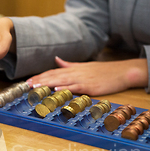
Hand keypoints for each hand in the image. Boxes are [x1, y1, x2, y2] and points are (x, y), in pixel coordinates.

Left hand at [26, 57, 148, 95]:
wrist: (122, 72)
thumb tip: (57, 59)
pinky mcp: (90, 86)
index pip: (53, 72)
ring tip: (36, 87)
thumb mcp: (84, 66)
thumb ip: (69, 64)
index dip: (40, 76)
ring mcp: (82, 79)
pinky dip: (65, 88)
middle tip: (26, 85)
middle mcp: (76, 73)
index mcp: (74, 69)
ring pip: (62, 81)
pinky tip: (57, 90)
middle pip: (54, 76)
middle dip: (39, 80)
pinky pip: (75, 87)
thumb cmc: (104, 71)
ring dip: (48, 83)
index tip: (29, 81)